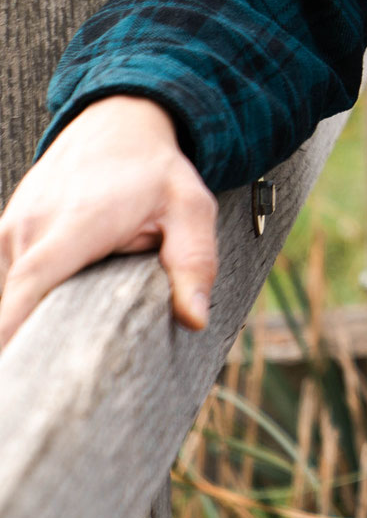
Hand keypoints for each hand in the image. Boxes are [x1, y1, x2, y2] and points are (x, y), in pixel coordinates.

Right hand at [0, 96, 217, 348]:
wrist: (118, 125)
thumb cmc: (158, 173)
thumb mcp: (191, 210)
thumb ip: (194, 264)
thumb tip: (196, 320)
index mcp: (73, 227)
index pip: (30, 287)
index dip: (12, 330)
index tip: (12, 373)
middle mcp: (30, 228)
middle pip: (12, 302)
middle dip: (23, 344)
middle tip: (48, 393)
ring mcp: (10, 229)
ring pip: (8, 291)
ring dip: (29, 318)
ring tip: (55, 352)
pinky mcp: (4, 233)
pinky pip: (6, 277)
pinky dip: (22, 300)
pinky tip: (47, 318)